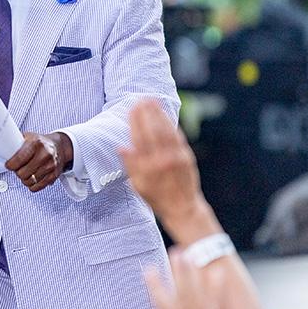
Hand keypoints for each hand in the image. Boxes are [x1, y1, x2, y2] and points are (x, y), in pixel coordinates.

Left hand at [6, 132, 66, 191]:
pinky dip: (32, 185)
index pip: (19, 159)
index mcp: (36, 143)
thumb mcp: (28, 137)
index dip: (10, 165)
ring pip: (29, 181)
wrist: (58, 146)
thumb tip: (1, 149)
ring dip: (24, 179)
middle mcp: (45, 154)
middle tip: (17, 168)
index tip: (8, 165)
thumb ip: (16, 143)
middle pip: (23, 173)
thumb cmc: (40, 143)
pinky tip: (31, 178)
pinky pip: (37, 187)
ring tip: (25, 173)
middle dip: (17, 172)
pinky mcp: (54, 175)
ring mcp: (51, 166)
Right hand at [120, 100, 210, 238]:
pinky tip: (165, 115)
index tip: (132, 109)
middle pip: (153, 131)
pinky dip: (170, 124)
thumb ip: (130, 165)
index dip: (135, 122)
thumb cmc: (157, 197)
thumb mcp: (138, 185)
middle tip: (141, 100)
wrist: (183, 208)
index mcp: (147, 167)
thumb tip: (121, 147)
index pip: (139, 139)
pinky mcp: (186, 156)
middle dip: (146, 113)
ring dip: (158, 114)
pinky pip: (177, 136)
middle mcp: (162, 160)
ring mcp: (176, 157)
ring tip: (152, 101)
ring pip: (165, 131)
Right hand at [145, 248, 237, 308]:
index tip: (148, 269)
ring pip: (200, 294)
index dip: (154, 285)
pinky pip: (221, 303)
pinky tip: (217, 272)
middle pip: (184, 293)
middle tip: (176, 252)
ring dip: (196, 274)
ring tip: (191, 256)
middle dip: (179, 272)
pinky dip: (219, 288)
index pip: (162, 303)